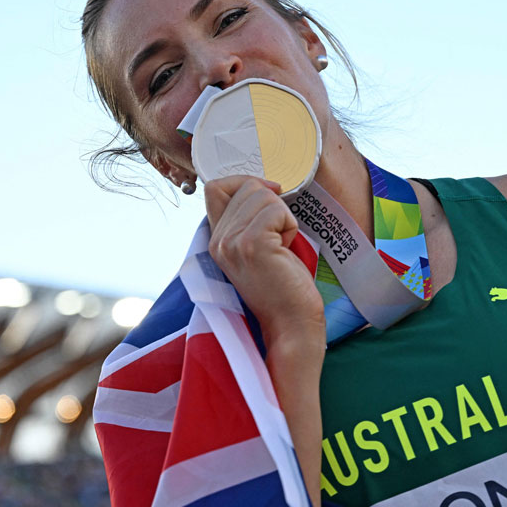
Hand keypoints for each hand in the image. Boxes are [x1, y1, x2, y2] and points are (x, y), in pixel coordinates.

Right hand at [204, 175, 325, 355]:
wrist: (291, 324)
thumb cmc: (283, 287)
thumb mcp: (256, 247)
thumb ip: (247, 220)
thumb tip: (265, 186)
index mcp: (215, 240)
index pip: (215, 186)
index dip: (244, 182)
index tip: (269, 196)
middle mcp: (218, 240)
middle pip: (247, 187)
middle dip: (273, 205)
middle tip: (277, 240)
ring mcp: (232, 242)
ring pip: (263, 195)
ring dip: (283, 217)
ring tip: (281, 248)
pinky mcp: (252, 244)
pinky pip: (277, 210)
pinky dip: (290, 226)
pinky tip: (286, 251)